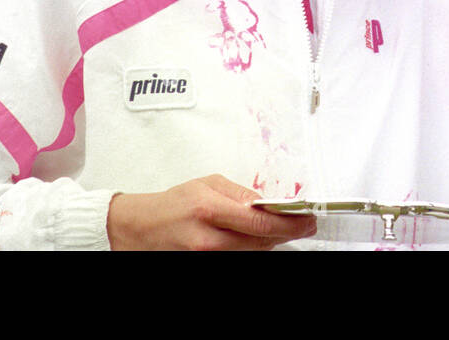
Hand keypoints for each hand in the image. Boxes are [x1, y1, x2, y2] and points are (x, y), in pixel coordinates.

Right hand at [107, 174, 315, 249]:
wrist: (141, 229)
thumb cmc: (173, 204)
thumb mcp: (207, 184)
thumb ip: (241, 193)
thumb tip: (269, 202)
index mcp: (210, 210)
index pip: (261, 223)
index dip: (290, 223)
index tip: (308, 219)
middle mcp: (209, 239)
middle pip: (262, 243)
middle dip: (288, 233)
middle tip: (304, 224)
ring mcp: (206, 257)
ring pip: (253, 253)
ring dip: (271, 242)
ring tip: (281, 229)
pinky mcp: (205, 265)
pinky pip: (238, 258)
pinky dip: (253, 249)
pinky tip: (258, 239)